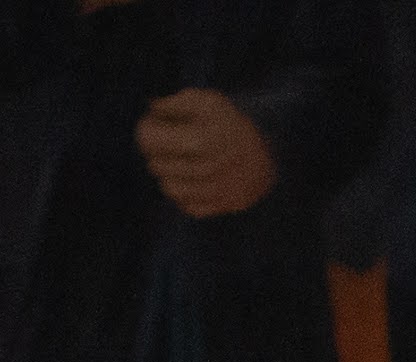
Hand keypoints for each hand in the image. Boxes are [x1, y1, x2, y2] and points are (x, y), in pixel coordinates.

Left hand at [136, 86, 276, 214]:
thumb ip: (175, 103)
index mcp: (201, 139)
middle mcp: (209, 169)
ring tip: (178, 162)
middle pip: (156, 165)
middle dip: (157, 153)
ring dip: (169, 175)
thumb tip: (152, 109)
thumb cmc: (230, 121)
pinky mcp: (224, 205)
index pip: (149, 140)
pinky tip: (192, 180)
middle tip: (167, 143)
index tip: (152, 126)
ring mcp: (217, 190)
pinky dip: (186, 195)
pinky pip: (188, 207)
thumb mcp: (206, 101)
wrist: (269, 148)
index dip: (146, 130)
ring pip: (170, 189)